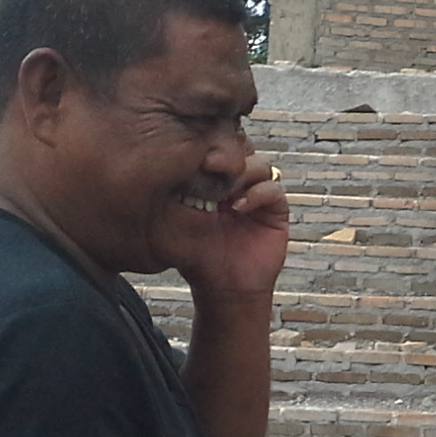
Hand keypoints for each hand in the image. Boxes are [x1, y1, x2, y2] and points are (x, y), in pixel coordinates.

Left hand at [178, 153, 288, 299]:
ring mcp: (258, 195)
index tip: (195, 158)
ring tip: (225, 193)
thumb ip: (169, 196)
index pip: (219, 150)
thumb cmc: (196, 258)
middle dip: (228, 156)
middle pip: (243, 150)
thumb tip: (160, 167)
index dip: (211, 148)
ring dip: (242, 174)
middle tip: (211, 167)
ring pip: (260, 164)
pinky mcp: (275, 210)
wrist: (223, 288)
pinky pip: (273, 188)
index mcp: (216, 182)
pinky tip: (238, 208)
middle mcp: (239, 184)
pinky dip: (257, 193)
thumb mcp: (173, 223)